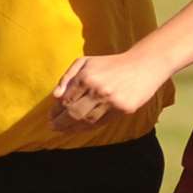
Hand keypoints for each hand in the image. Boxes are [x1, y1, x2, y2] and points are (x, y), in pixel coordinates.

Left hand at [49, 52, 170, 130]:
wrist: (142, 65)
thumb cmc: (110, 64)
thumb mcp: (85, 62)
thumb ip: (67, 77)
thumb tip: (55, 96)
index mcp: (86, 77)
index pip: (65, 100)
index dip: (56, 111)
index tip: (51, 116)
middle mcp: (98, 90)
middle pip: (73, 113)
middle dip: (60, 123)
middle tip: (53, 127)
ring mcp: (111, 101)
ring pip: (87, 121)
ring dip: (73, 128)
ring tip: (64, 130)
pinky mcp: (123, 109)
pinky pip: (102, 122)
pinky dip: (88, 127)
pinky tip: (81, 128)